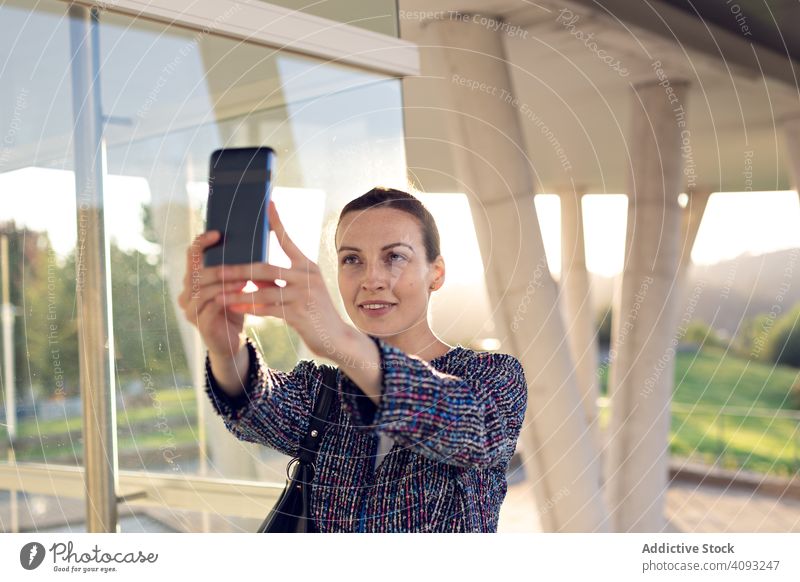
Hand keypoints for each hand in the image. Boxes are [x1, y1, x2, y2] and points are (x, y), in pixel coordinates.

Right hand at [177, 230, 248, 357]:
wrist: (232, 340)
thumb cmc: (234, 308)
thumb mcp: (234, 286)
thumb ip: (235, 269)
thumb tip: (253, 244)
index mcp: (192, 280)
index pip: (190, 255)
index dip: (201, 242)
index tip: (218, 233)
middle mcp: (186, 293)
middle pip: (198, 272)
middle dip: (221, 266)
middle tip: (242, 263)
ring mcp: (189, 309)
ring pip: (204, 289)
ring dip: (226, 282)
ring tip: (245, 279)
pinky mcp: (199, 323)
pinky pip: (211, 305)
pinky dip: (226, 297)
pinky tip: (241, 293)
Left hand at [215, 199, 351, 359]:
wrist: (335, 337)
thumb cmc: (314, 312)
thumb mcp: (297, 291)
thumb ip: (275, 282)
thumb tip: (251, 277)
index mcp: (306, 266)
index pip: (287, 240)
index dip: (276, 223)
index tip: (266, 205)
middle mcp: (307, 276)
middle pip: (266, 268)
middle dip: (238, 269)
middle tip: (215, 269)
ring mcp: (304, 294)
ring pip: (264, 290)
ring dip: (238, 293)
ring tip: (218, 294)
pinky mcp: (300, 313)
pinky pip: (269, 309)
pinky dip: (250, 308)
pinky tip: (235, 308)